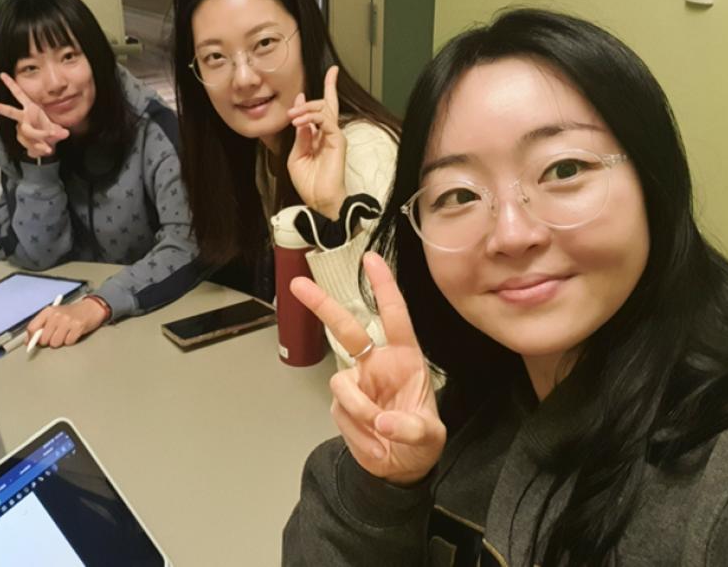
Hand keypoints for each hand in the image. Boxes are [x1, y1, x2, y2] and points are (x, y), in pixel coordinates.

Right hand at [0, 72, 69, 158]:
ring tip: (48, 145)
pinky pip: (31, 144)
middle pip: (9, 111)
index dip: (11, 84)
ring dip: (39, 137)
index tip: (2, 75)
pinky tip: (46, 149)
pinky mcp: (23, 140)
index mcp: (30, 109)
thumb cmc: (48, 131)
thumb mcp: (55, 128)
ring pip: (27, 132)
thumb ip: (59, 131)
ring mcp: (21, 129)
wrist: (46, 146)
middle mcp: (23, 118)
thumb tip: (64, 133)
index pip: (19, 94)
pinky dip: (39, 148)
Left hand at [26, 298, 108, 347]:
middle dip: (48, 342)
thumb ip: (40, 326)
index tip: (33, 343)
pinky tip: (73, 333)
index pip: (32, 328)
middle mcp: (56, 315)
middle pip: (43, 339)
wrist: (91, 308)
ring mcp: (67, 321)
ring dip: (60, 342)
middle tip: (54, 336)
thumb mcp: (53, 315)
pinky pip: (68, 342)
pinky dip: (70, 341)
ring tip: (65, 334)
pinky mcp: (78, 327)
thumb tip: (27, 341)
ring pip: (55, 343)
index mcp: (48, 311)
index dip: (31, 338)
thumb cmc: (70, 313)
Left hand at [287, 65, 347, 219]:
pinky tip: (299, 122)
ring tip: (292, 116)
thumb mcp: (296, 157)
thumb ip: (299, 137)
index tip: (299, 94)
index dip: (309, 101)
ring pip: (325, 108)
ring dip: (306, 108)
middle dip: (308, 101)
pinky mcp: (338, 140)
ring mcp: (334, 136)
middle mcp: (328, 134)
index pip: (319, 113)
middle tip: (291, 111)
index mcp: (318, 137)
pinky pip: (326, 120)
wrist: (319, 199)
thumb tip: (300, 118)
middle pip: (326, 104)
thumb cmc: (308, 182)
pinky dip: (311, 117)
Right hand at [290, 252, 445, 484]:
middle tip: (298, 284)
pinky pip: (341, 411)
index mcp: (405, 359)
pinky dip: (356, 430)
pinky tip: (372, 440)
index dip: (383, 286)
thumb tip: (383, 421)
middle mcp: (377, 364)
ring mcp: (356, 384)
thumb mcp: (429, 437)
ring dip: (360, 409)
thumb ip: (410, 428)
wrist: (400, 469)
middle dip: (323, 305)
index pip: (394, 316)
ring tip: (379, 431)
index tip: (371, 259)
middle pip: (346, 328)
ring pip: (342, 384)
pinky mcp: (340, 405)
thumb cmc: (420, 442)